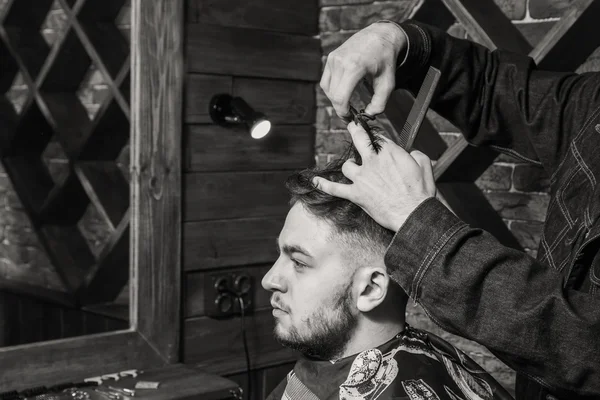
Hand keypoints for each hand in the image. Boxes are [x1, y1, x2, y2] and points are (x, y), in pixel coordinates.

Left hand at [312, 123, 435, 231]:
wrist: (413, 214)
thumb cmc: (421, 193)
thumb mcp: (425, 166)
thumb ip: (416, 155)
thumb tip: (411, 153)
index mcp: (391, 153)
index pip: (379, 138)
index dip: (377, 137)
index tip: (375, 136)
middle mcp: (373, 162)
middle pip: (359, 140)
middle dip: (355, 131)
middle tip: (352, 127)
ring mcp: (363, 178)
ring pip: (347, 165)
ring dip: (350, 167)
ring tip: (353, 170)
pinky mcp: (356, 194)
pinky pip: (335, 188)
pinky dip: (324, 185)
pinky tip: (315, 182)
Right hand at [320, 21, 406, 117]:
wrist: (380, 36)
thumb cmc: (385, 60)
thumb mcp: (388, 83)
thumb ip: (379, 103)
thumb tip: (367, 115)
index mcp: (354, 67)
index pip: (340, 97)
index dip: (343, 112)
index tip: (349, 118)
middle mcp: (340, 62)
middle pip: (333, 95)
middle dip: (340, 108)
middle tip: (349, 114)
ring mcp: (333, 58)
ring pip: (327, 88)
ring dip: (335, 99)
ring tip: (347, 104)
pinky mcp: (331, 57)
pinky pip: (327, 80)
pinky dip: (332, 89)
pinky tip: (343, 92)